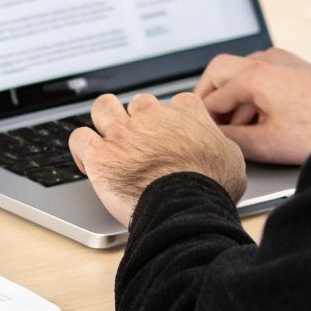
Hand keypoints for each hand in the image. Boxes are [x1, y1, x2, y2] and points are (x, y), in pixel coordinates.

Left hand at [68, 91, 246, 226]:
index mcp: (185, 112)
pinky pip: (80, 137)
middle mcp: (152, 116)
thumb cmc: (211, 188)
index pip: (177, 102)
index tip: (170, 134)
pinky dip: (81, 147)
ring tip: (107, 138)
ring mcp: (124, 133)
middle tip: (140, 142)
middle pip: (139, 104)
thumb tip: (217, 148)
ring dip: (104, 119)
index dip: (173, 118)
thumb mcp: (231, 158)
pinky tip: (87, 159)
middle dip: (138, 119)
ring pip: (104, 107)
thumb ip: (218, 143)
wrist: (186, 209)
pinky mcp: (101, 155)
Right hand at [193, 47, 310, 165]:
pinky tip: (259, 117)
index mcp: (254, 76)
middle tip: (206, 121)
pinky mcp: (294, 66)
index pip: (212, 97)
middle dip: (210, 97)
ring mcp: (281, 59)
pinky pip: (260, 72)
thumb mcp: (267, 144)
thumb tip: (213, 136)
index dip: (203, 119)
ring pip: (240, 70)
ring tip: (237, 127)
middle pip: (219, 70)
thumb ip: (231, 138)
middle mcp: (265, 60)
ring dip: (232, 96)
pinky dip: (251, 91)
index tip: (199, 133)